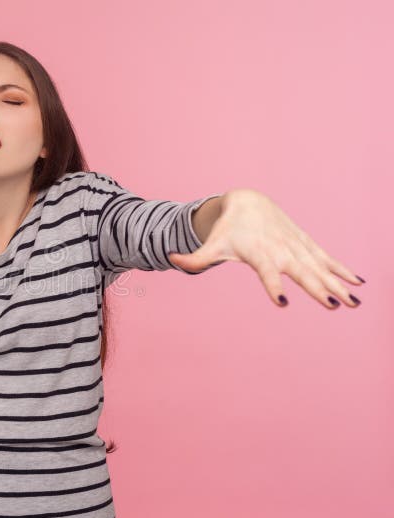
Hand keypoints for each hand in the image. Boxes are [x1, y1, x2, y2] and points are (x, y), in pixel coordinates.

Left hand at [167, 188, 364, 308]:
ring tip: (355, 302)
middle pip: (301, 273)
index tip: (282, 302)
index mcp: (259, 254)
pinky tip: (359, 283)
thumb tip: (167, 260)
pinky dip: (342, 269)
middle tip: (334, 306)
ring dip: (338, 283)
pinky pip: (326, 258)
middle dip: (318, 289)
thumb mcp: (211, 245)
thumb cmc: (228, 229)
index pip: (266, 273)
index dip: (273, 286)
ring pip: (320, 267)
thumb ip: (194, 259)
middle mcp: (281, 250)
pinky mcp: (304, 243)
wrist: (247, 201)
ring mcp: (296, 247)